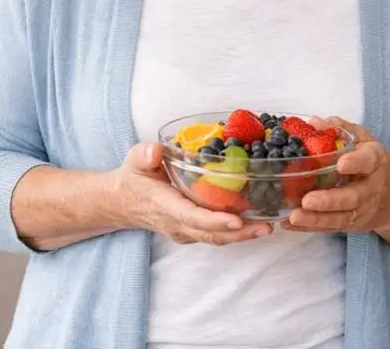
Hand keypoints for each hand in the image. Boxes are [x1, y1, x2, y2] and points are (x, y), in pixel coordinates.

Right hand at [107, 142, 272, 245]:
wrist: (122, 202)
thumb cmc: (133, 177)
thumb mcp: (134, 160)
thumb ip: (145, 155)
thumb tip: (156, 151)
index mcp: (164, 205)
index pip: (192, 217)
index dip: (215, 221)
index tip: (237, 220)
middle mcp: (176, 223)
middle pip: (211, 235)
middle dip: (240, 233)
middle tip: (266, 226)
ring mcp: (184, 231)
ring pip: (215, 239)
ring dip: (242, 236)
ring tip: (268, 226)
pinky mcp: (191, 231)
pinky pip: (214, 236)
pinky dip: (235, 233)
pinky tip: (254, 223)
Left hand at [282, 117, 389, 234]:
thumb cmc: (374, 164)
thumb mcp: (364, 140)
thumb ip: (341, 129)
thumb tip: (315, 121)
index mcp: (375, 162)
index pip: (369, 161)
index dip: (356, 163)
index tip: (341, 164)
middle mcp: (370, 189)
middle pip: (352, 197)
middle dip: (329, 200)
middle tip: (307, 200)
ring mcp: (361, 210)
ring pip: (340, 218)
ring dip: (316, 219)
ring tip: (294, 216)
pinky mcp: (350, 224)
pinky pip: (329, 228)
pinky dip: (309, 227)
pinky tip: (289, 223)